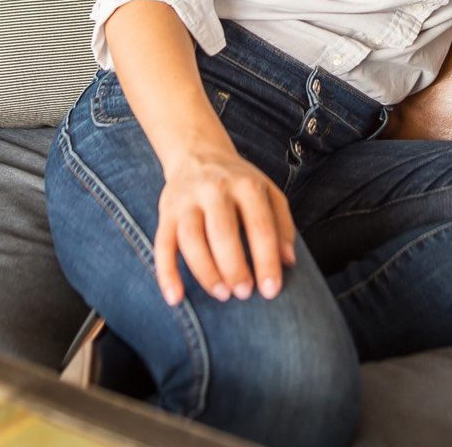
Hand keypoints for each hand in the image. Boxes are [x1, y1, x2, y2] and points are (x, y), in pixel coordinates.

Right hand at [155, 147, 297, 306]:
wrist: (199, 153)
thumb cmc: (239, 182)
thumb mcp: (268, 193)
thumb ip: (282, 224)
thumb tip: (289, 261)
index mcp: (247, 185)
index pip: (260, 225)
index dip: (267, 260)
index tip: (272, 290)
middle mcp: (215, 190)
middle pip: (223, 232)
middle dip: (235, 267)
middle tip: (245, 293)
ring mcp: (187, 201)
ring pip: (191, 239)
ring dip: (206, 272)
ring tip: (222, 294)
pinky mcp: (166, 213)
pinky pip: (162, 246)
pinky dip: (167, 274)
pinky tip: (176, 298)